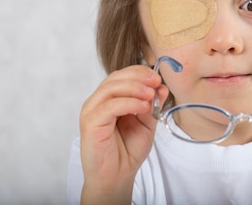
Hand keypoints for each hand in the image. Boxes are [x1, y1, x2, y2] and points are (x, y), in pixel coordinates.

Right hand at [79, 65, 168, 203]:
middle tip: (155, 82)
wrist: (116, 177)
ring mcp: (92, 111)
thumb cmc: (127, 151)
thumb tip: (161, 87)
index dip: (140, 73)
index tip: (158, 78)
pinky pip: (109, 106)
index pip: (122, 76)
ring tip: (150, 94)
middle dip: (138, 77)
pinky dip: (128, 103)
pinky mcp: (90, 122)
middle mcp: (98, 102)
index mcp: (110, 99)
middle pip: (115, 78)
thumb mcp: (146, 124)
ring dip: (134, 88)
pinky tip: (142, 107)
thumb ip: (152, 105)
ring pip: (111, 88)